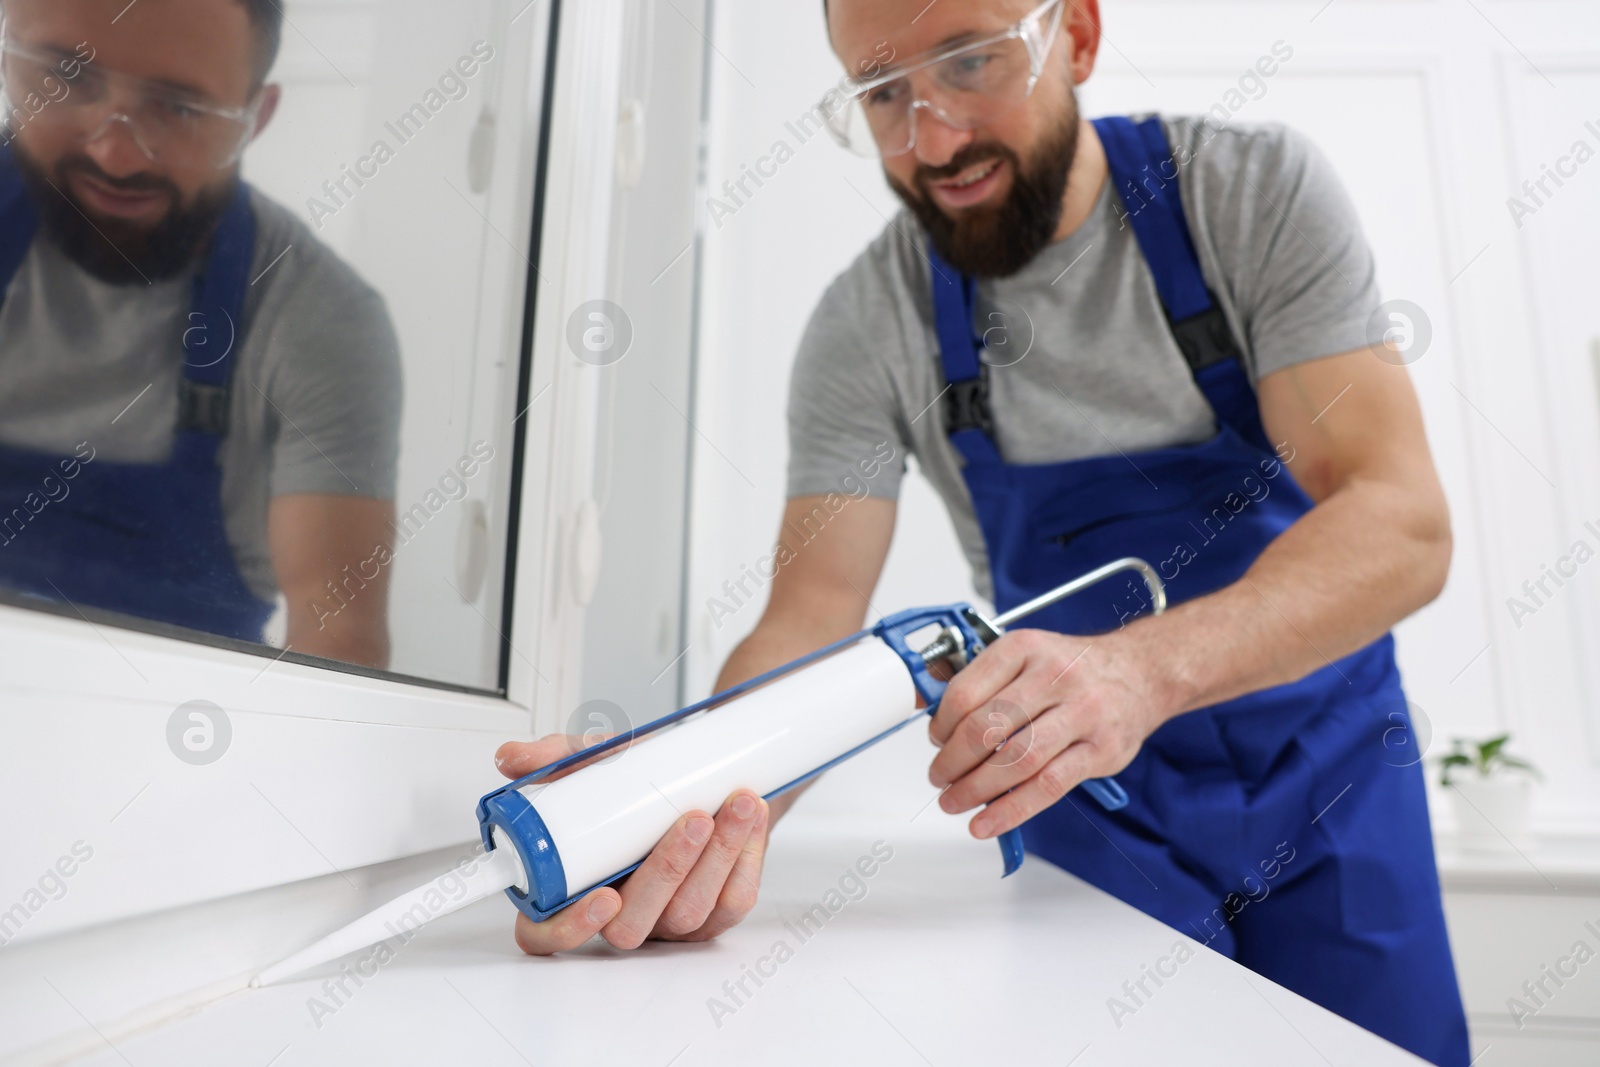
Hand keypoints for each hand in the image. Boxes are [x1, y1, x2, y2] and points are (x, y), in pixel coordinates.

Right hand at [492, 734, 770, 954]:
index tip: (604, 894)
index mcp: (573, 889)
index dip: (570, 928)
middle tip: (692, 820)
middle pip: (631, 926)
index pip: (546, 936)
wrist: (704, 773)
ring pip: (690, 911)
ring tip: (734, 805)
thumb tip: (511, 758)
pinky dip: (747, 856)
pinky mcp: (717, 914)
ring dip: (718, 857)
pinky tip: (752, 819)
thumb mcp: (596, 761)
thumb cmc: (643, 781)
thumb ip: (554, 758)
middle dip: (668, 872)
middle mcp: (619, 914)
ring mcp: (669, 921)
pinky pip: (733, 900)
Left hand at [926, 627, 1173, 838]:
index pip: (965, 692)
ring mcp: (1081, 713)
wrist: (1142, 672)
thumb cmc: (1075, 669)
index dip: (940, 726)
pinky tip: (987, 822)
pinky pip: (1048, 786)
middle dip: (951, 762)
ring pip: (1015, 759)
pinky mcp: (1100, 750)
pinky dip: (1011, 810)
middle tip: (939, 778)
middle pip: (985, 728)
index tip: (935, 742)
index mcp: (1024, 649)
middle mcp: (1053, 676)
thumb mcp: (1027, 655)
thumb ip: (984, 682)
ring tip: (955, 802)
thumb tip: (933, 718)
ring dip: (974, 789)